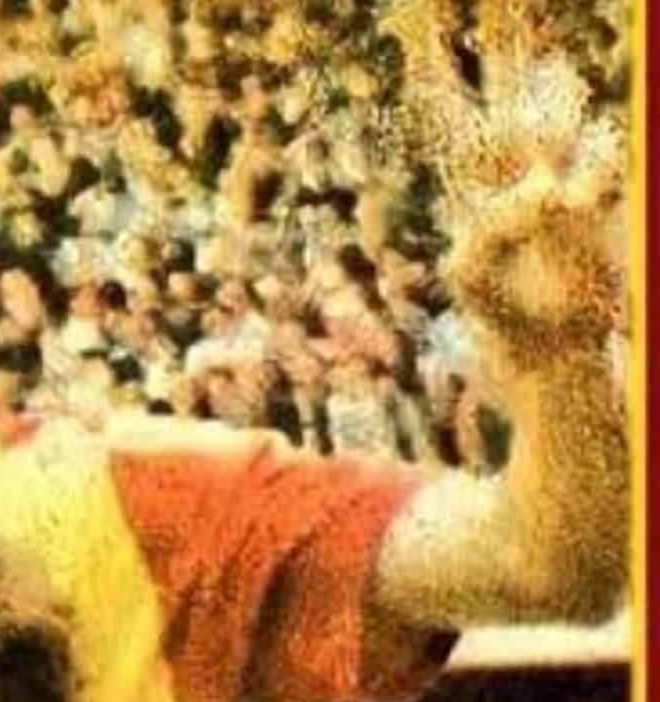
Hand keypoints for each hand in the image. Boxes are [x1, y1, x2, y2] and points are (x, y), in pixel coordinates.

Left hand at [382, 0, 624, 356]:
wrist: (549, 351)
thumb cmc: (500, 316)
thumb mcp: (474, 276)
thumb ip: (494, 231)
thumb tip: (546, 191)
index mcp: (468, 176)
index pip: (447, 104)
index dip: (436, 60)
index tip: (416, 14)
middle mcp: (512, 161)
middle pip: (507, 76)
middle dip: (508, 29)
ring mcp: (561, 166)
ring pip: (554, 103)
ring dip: (552, 106)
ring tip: (536, 142)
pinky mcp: (601, 186)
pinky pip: (602, 147)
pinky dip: (591, 166)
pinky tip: (578, 199)